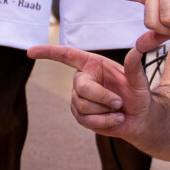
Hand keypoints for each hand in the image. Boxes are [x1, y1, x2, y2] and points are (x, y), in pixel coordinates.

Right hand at [28, 41, 151, 138]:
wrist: (139, 119)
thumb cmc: (139, 96)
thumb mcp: (139, 80)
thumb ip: (134, 65)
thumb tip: (138, 48)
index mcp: (93, 64)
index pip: (67, 55)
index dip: (48, 53)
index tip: (29, 52)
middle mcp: (82, 79)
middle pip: (80, 87)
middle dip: (101, 97)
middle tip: (119, 102)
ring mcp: (78, 98)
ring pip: (81, 105)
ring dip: (104, 111)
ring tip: (119, 110)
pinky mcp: (79, 115)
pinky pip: (85, 119)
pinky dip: (104, 121)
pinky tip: (115, 119)